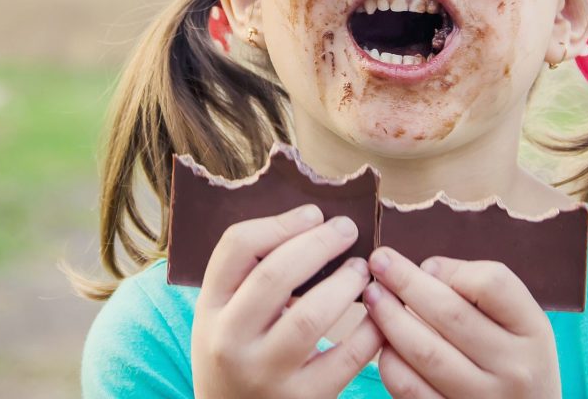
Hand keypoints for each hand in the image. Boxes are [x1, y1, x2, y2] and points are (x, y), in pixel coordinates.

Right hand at [191, 204, 383, 398]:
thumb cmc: (238, 356)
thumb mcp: (224, 317)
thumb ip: (250, 277)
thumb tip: (311, 224)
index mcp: (209, 310)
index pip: (236, 248)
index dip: (280, 223)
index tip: (313, 214)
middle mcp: (230, 341)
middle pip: (274, 275)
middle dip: (318, 243)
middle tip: (347, 229)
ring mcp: (265, 374)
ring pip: (311, 316)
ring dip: (345, 284)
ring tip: (360, 270)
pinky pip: (346, 358)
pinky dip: (369, 330)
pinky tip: (378, 315)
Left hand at [363, 248, 560, 397]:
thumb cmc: (515, 358)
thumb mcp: (518, 321)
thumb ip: (479, 290)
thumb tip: (425, 271)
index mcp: (532, 330)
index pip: (493, 284)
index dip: (453, 269)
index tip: (425, 264)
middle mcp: (514, 367)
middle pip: (451, 314)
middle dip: (406, 283)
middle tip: (378, 262)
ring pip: (425, 352)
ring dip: (390, 320)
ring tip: (373, 298)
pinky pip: (410, 388)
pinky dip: (390, 362)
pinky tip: (383, 344)